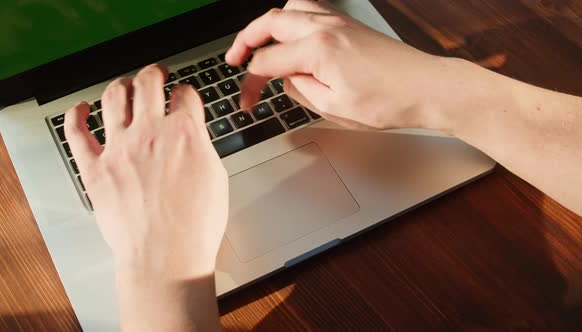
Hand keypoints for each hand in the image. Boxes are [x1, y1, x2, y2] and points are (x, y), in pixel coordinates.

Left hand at [64, 64, 227, 280]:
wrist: (166, 256)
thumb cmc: (195, 226)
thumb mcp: (216, 178)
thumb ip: (201, 149)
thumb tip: (194, 139)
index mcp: (185, 134)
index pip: (186, 95)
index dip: (187, 92)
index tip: (185, 96)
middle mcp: (151, 133)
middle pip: (148, 84)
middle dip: (154, 74)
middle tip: (156, 74)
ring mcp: (119, 149)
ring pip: (114, 98)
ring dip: (121, 86)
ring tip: (124, 86)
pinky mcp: (95, 169)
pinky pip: (76, 133)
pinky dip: (75, 116)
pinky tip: (78, 109)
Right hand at [226, 0, 449, 129]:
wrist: (427, 89)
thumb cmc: (388, 101)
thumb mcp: (334, 108)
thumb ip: (301, 90)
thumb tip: (287, 81)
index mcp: (317, 49)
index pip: (267, 62)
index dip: (250, 84)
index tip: (246, 101)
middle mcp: (325, 27)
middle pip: (270, 23)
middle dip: (245, 40)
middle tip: (233, 59)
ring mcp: (339, 21)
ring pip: (289, 9)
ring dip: (267, 24)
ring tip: (258, 42)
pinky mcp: (349, 24)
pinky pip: (310, 9)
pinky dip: (291, 19)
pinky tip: (292, 34)